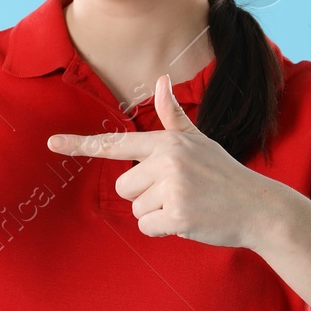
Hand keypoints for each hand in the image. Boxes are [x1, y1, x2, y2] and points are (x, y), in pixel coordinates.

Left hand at [46, 73, 270, 247]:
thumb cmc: (223, 174)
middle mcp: (167, 161)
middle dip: (146, 196)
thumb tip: (161, 80)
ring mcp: (174, 188)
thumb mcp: (199, 141)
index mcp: (167, 142)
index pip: (116, 143)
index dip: (81, 144)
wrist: (258, 207)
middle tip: (179, 192)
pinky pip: (148, 227)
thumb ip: (174, 116)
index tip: (52, 143)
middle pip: (124, 187)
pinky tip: (189, 220)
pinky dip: (165, 230)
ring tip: (188, 204)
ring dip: (158, 213)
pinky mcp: (179, 215)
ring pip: (137, 209)